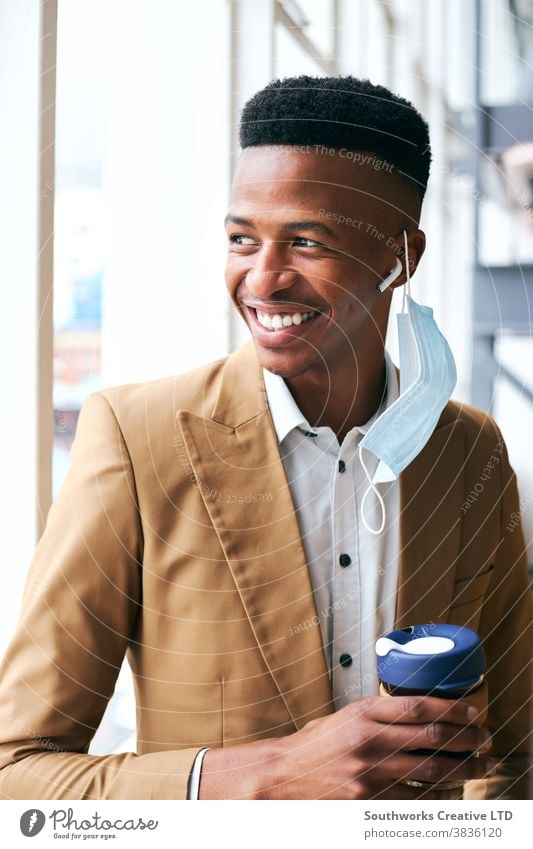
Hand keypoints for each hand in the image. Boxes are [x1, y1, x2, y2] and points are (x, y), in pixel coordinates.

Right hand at [198, 696, 494, 798]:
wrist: (280, 777)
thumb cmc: (312, 747)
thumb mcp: (343, 718)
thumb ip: (376, 715)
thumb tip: (417, 714)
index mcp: (361, 713)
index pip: (417, 706)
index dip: (451, 709)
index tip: (472, 711)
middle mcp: (367, 740)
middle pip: (430, 737)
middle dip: (465, 738)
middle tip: (485, 738)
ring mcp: (368, 773)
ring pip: (429, 771)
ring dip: (460, 768)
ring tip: (479, 765)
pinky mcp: (366, 802)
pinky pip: (413, 800)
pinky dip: (437, 796)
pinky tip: (452, 793)